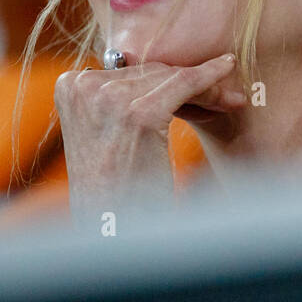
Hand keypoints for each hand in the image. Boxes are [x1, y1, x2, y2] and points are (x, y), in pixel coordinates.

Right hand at [54, 54, 246, 228]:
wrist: (112, 233)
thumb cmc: (114, 190)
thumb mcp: (106, 134)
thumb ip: (121, 100)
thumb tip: (164, 70)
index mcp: (70, 87)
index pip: (132, 71)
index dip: (169, 79)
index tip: (200, 86)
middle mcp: (83, 87)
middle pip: (153, 72)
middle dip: (192, 83)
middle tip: (227, 94)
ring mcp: (109, 99)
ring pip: (173, 77)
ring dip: (208, 87)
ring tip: (232, 99)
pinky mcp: (139, 114)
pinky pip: (185, 83)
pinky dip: (210, 77)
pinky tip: (227, 69)